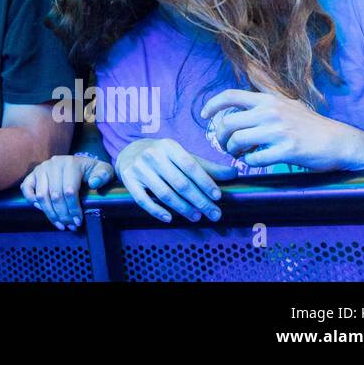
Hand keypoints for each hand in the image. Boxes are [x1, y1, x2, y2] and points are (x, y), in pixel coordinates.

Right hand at [20, 154, 114, 229]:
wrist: (79, 163)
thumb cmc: (92, 171)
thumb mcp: (103, 170)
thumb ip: (103, 175)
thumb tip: (94, 183)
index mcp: (70, 163)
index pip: (69, 190)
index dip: (73, 209)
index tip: (78, 221)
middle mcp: (53, 164)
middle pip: (55, 196)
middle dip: (63, 215)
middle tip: (70, 226)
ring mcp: (41, 169)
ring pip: (41, 195)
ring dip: (50, 213)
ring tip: (60, 224)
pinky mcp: (33, 174)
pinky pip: (26, 188)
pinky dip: (31, 200)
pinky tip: (42, 210)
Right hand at [114, 138, 235, 222]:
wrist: (130, 152)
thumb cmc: (163, 156)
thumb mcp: (183, 156)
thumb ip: (207, 167)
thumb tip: (235, 174)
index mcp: (169, 146)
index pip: (191, 166)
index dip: (205, 182)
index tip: (218, 197)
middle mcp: (152, 155)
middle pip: (180, 183)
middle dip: (200, 201)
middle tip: (214, 214)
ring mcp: (139, 168)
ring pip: (164, 193)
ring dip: (183, 208)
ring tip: (196, 217)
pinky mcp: (128, 180)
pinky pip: (143, 200)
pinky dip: (157, 211)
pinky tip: (169, 218)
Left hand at [202, 89, 351, 171]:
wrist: (340, 142)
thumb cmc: (311, 124)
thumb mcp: (287, 101)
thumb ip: (267, 89)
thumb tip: (251, 68)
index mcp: (268, 100)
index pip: (230, 96)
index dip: (211, 105)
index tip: (203, 116)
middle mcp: (270, 112)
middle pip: (227, 122)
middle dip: (220, 137)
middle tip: (225, 146)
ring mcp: (279, 131)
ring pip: (237, 140)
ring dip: (232, 151)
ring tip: (238, 155)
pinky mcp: (288, 150)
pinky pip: (255, 158)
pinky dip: (249, 162)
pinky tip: (253, 162)